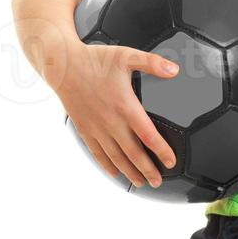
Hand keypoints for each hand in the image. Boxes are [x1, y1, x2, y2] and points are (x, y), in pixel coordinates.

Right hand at [61, 43, 179, 187]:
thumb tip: (175, 70)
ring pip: (116, 157)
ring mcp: (96, 128)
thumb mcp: (127, 56)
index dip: (162, 151)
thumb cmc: (95, 60)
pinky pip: (97, 153)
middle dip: (147, 170)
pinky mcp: (84, 129)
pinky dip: (107, 165)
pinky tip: (114, 173)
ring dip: (129, 172)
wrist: (63, 66)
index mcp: (125, 106)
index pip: (148, 135)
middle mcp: (111, 122)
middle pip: (133, 153)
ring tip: (141, 182)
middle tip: (158, 181)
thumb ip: (153, 63)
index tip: (171, 162)